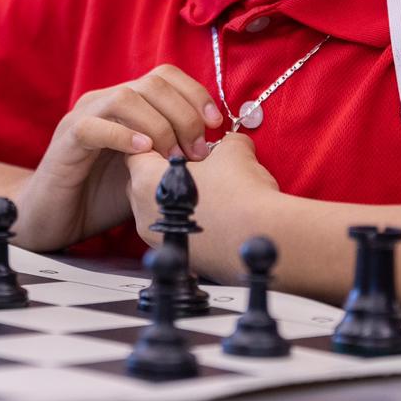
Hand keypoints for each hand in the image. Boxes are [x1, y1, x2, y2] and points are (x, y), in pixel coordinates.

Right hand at [10, 64, 222, 250]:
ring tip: (172, 157)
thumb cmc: (101, 196)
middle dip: (184, 114)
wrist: (54, 218)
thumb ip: (173, 157)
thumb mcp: (148, 172)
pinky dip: (123, 136)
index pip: (165, 77)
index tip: (215, 126)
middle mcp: (106, 101)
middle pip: (152, 83)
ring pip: (126, 98)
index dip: (195, 93)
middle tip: (196, 152)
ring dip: (159, 126)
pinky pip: (94, 126)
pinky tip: (143, 153)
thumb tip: (216, 156)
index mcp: (127, 104)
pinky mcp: (67, 140)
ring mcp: (84, 117)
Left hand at [126, 133, 278, 250]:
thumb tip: (229, 142)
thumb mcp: (233, 152)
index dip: (159, 143)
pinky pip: (174, 231)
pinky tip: (214, 216)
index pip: (136, 152)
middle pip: (142, 182)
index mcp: (146, 180)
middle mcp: (143, 213)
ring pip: (157, 210)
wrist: (264, 238)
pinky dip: (188, 221)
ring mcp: (158, 240)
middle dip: (165, 172)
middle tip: (195, 167)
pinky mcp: (178, 258)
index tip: (179, 144)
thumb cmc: (241, 195)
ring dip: (177, 199)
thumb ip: (224, 142)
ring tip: (209, 193)